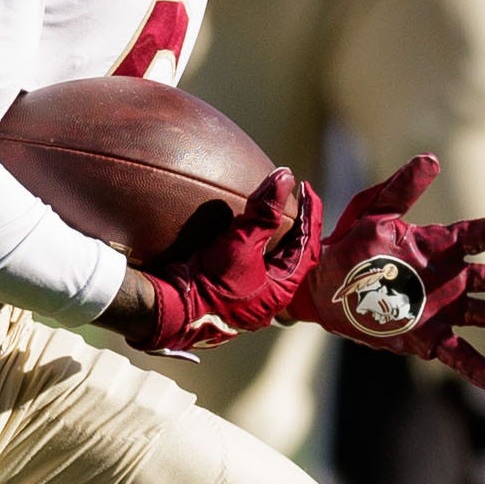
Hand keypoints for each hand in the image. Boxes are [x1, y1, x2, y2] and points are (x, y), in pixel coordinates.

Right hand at [120, 169, 317, 355]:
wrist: (173, 308)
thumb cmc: (213, 282)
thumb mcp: (242, 243)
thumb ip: (265, 211)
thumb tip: (285, 175)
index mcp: (282, 290)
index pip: (308, 247)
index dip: (311, 215)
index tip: (306, 188)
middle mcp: (268, 296)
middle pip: (292, 255)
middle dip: (296, 227)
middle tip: (295, 199)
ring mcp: (247, 296)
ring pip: (270, 261)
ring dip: (273, 236)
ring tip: (270, 211)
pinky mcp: (227, 291)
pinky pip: (248, 263)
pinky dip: (251, 243)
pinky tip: (240, 228)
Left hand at [284, 155, 484, 392]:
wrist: (321, 286)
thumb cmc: (348, 245)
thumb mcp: (373, 211)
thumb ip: (402, 189)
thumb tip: (431, 160)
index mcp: (442, 245)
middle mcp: (450, 278)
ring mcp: (442, 309)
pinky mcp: (428, 337)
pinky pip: (460, 356)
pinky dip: (482, 371)